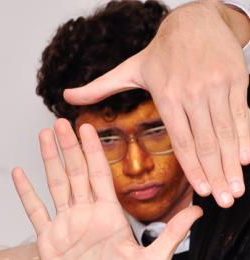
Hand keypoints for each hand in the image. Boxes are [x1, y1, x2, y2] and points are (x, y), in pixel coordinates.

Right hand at [12, 120, 201, 259]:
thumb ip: (170, 235)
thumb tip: (198, 212)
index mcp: (110, 216)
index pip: (100, 176)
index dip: (94, 150)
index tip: (89, 127)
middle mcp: (86, 216)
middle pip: (76, 173)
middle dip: (69, 146)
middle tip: (60, 121)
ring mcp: (65, 226)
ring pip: (55, 185)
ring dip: (49, 160)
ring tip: (43, 136)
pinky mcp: (48, 241)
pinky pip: (35, 212)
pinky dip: (26, 193)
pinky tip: (19, 174)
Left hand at [64, 1, 249, 207]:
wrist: (196, 18)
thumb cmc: (161, 50)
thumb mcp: (128, 69)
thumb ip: (99, 88)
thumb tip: (67, 95)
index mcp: (167, 96)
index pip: (182, 141)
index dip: (193, 168)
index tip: (200, 192)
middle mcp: (193, 93)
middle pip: (207, 142)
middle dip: (217, 175)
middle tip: (224, 202)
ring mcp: (216, 86)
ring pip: (226, 132)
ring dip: (233, 164)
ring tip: (235, 190)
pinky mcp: (236, 79)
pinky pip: (242, 115)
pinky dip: (246, 138)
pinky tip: (247, 161)